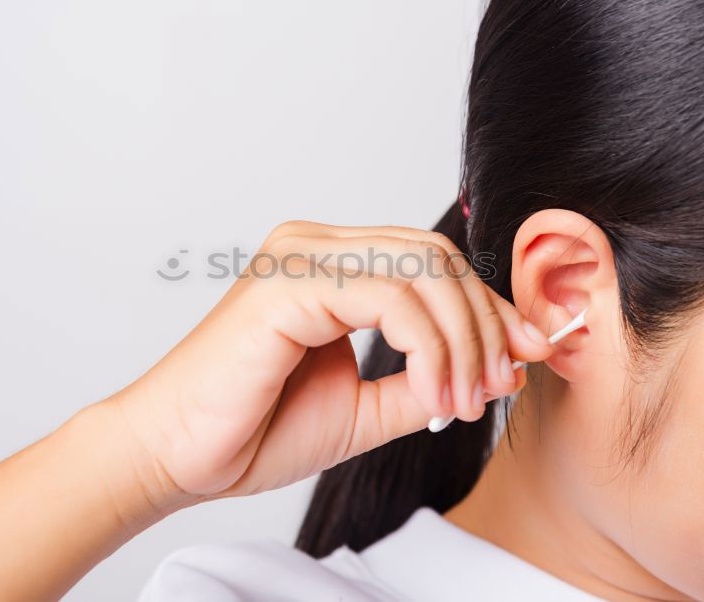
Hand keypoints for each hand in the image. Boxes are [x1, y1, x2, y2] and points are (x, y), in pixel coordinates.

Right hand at [106, 221, 553, 514]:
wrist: (180, 458)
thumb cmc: (255, 429)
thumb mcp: (368, 406)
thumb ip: (428, 378)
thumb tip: (503, 365)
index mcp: (330, 263)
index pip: (432, 261)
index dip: (488, 308)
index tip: (524, 359)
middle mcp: (315, 244)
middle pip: (437, 255)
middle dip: (485, 322)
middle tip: (497, 387)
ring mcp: (300, 254)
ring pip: (423, 269)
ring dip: (463, 342)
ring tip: (461, 404)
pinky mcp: (289, 281)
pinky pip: (392, 299)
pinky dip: (430, 349)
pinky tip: (432, 396)